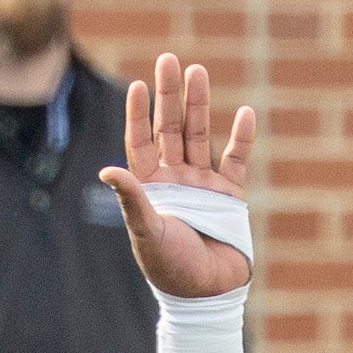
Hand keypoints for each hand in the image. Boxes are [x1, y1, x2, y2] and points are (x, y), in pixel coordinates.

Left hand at [98, 52, 256, 300]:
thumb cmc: (170, 267)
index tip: (138, 84)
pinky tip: (245, 112)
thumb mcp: (147, 231)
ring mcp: (203, 184)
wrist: (207, 293)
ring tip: (197, 71)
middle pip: (170, 128)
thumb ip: (132, 199)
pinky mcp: (230, 194)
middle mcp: (174, 179)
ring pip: (200, 134)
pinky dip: (243, 137)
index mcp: (149, 187)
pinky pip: (237, 159)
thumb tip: (107, 170)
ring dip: (198, 104)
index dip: (139, 114)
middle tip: (169, 59)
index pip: (140, 142)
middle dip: (169, 95)